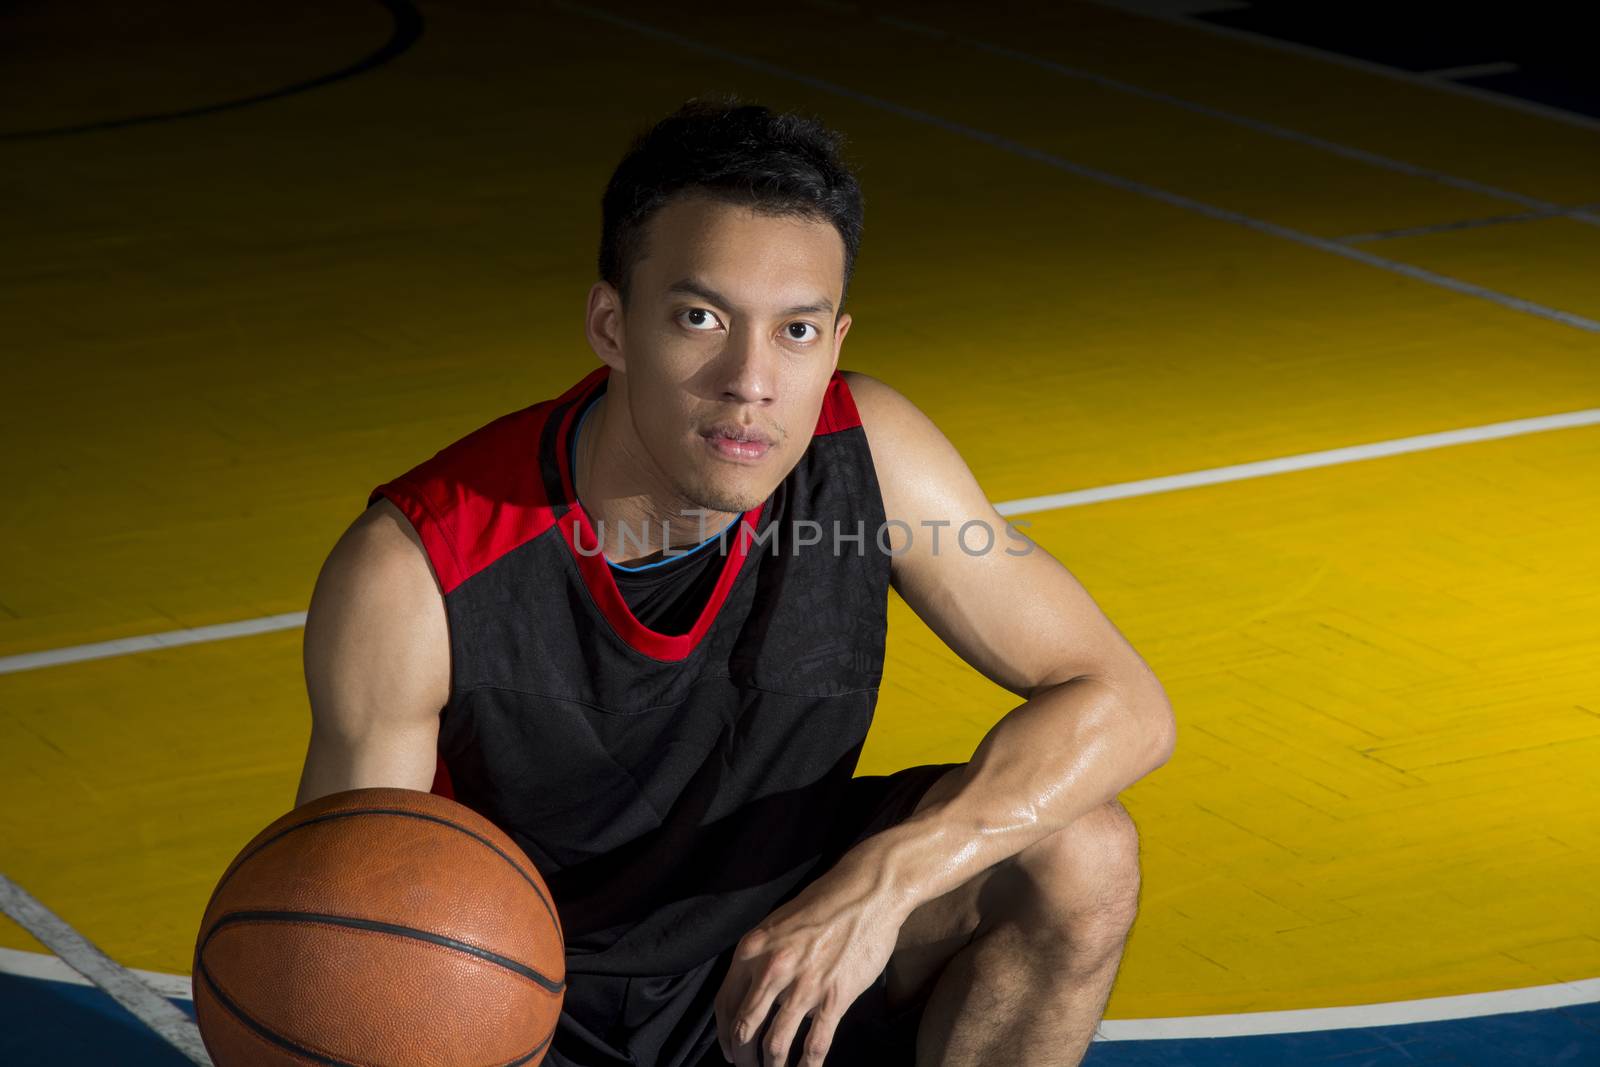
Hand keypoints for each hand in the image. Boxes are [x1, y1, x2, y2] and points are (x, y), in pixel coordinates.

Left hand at [714, 844, 908, 1065]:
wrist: (867, 892)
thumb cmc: (824, 903)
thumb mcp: (778, 923)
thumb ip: (762, 957)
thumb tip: (755, 993)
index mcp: (753, 949)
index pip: (725, 1004)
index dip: (724, 1035)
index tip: (729, 1050)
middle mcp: (772, 969)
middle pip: (744, 1029)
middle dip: (742, 1058)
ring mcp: (803, 985)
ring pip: (775, 1043)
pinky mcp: (834, 996)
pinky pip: (815, 1044)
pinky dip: (807, 1066)